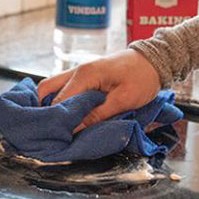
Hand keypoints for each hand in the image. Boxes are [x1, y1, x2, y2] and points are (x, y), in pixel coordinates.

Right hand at [37, 49, 161, 132]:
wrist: (154, 61)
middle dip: (44, 111)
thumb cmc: (142, 77)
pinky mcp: (86, 78)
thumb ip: (97, 115)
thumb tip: (75, 131)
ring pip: (54, 90)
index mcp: (85, 75)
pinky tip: (69, 118)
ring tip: (58, 128)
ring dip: (53, 107)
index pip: (57, 100)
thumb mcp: (123, 100)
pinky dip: (63, 103)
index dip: (54, 120)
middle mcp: (77, 72)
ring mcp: (80, 74)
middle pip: (46, 90)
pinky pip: (66, 90)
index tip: (55, 138)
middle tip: (50, 132)